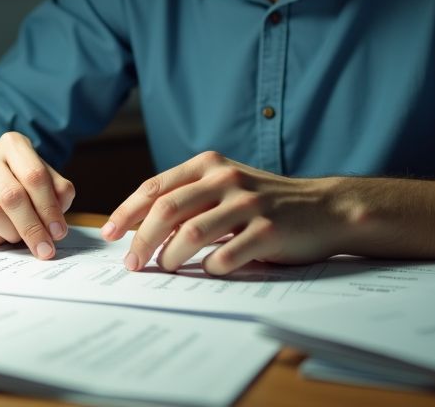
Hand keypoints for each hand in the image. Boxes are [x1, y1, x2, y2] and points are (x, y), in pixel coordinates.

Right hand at [0, 132, 75, 258]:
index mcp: (13, 144)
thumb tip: (56, 222)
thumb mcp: (45, 176)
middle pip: (11, 196)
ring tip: (21, 237)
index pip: (34, 176)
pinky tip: (3, 236)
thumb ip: (58, 193)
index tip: (58, 232)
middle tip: (44, 248)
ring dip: (12, 233)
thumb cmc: (21, 178)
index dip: (48, 207)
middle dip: (31, 227)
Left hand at [101, 151, 345, 275]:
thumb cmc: (266, 202)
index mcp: (209, 165)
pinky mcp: (268, 231)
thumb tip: (137, 225)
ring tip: (165, 267)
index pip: (155, 188)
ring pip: (191, 233)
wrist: (324, 208)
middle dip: (140, 240)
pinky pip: (225, 255)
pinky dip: (209, 267)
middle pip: (166, 211)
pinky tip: (209, 269)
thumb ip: (189, 196)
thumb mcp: (226, 186)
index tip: (109, 234)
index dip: (127, 212)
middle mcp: (226, 179)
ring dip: (170, 256)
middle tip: (131, 263)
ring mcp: (248, 204)